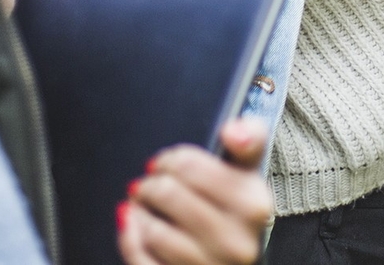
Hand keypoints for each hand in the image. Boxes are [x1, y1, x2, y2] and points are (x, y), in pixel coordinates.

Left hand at [117, 118, 272, 264]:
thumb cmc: (233, 216)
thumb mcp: (247, 175)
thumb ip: (248, 140)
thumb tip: (232, 131)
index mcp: (253, 205)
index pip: (192, 166)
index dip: (170, 160)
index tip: (165, 163)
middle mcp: (237, 243)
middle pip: (169, 193)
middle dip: (151, 184)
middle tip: (151, 184)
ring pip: (154, 230)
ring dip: (140, 212)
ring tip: (145, 207)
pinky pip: (142, 260)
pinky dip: (130, 239)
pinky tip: (135, 227)